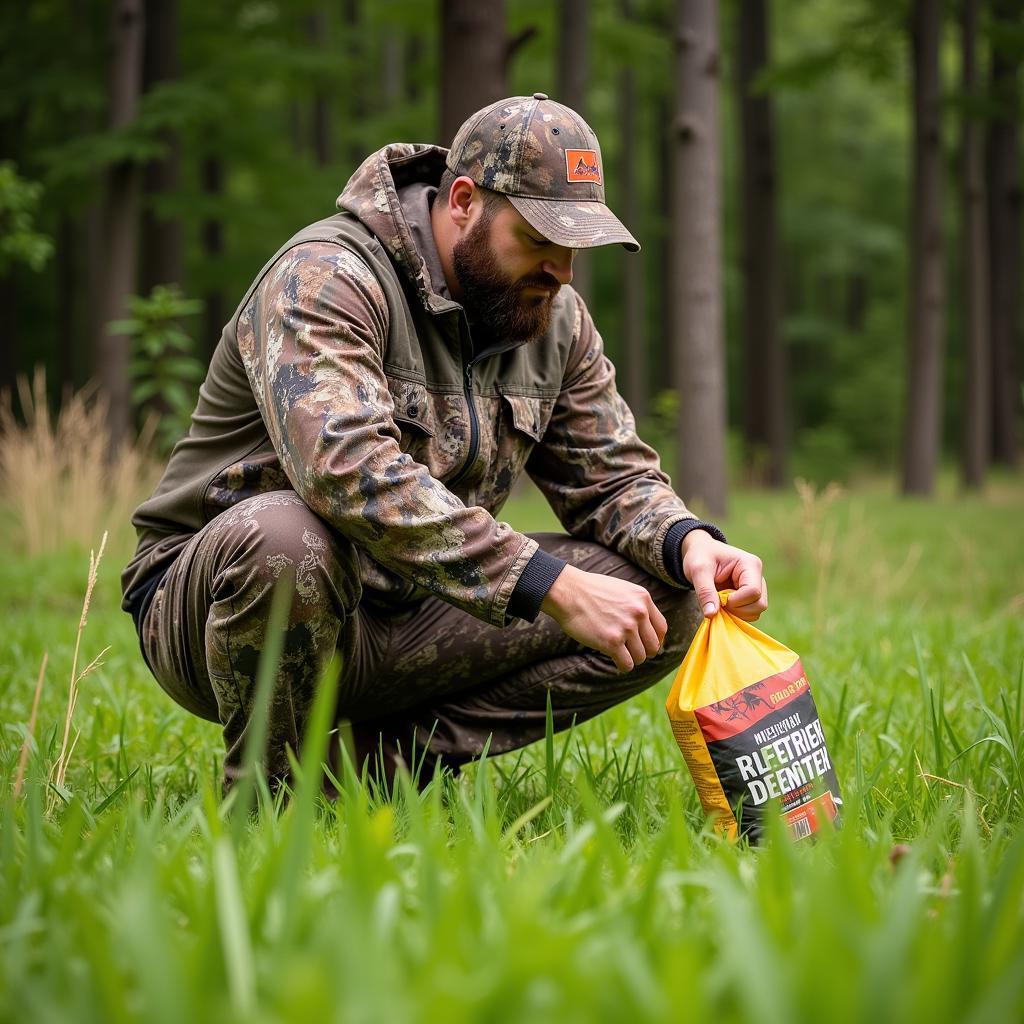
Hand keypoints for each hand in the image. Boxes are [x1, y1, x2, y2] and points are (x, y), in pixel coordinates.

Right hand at [540, 564, 667, 672]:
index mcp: (643, 599)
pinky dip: (621, 666)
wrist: (568, 591)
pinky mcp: (611, 642)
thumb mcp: (622, 590)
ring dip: (630, 659)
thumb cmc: (590, 591)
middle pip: (654, 646)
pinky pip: (626, 664)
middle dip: (643, 652)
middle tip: (630, 651)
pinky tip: (614, 659)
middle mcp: (638, 612)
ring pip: (640, 657)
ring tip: (618, 653)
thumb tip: (647, 628)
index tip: (644, 644)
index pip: (661, 629)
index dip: (654, 640)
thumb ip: (637, 605)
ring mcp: (626, 627)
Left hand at [681, 531, 767, 621]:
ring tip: (720, 601)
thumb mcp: (698, 570)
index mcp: (750, 564)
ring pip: (756, 611)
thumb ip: (705, 591)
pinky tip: (724, 604)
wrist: (701, 552)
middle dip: (737, 609)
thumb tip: (711, 614)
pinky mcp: (751, 596)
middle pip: (759, 604)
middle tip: (718, 600)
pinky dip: (736, 614)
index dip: (735, 601)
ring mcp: (757, 587)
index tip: (718, 596)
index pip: (753, 592)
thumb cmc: (700, 556)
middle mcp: (758, 576)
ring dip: (736, 613)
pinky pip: (750, 613)